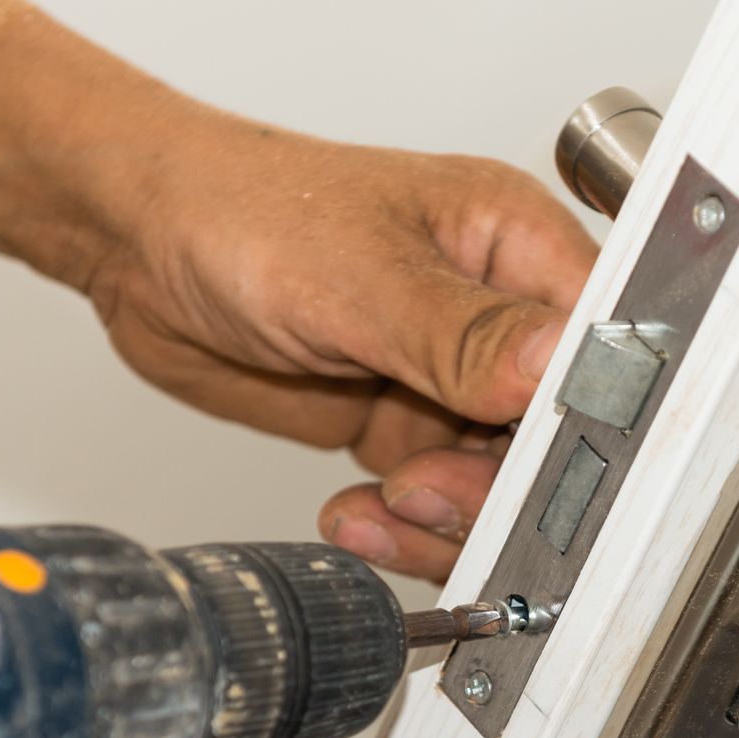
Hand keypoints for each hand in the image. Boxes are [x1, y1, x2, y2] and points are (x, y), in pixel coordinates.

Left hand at [86, 113, 597, 580]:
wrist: (142, 245)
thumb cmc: (243, 210)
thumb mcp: (358, 275)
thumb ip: (462, 333)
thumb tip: (555, 363)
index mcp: (515, 245)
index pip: (596, 345)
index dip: (586, 415)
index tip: (541, 466)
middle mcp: (497, 314)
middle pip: (554, 433)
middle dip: (500, 483)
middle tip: (429, 489)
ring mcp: (450, 378)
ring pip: (497, 483)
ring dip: (446, 517)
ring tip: (385, 506)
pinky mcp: (403, 424)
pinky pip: (434, 502)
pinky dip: (400, 527)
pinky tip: (357, 516)